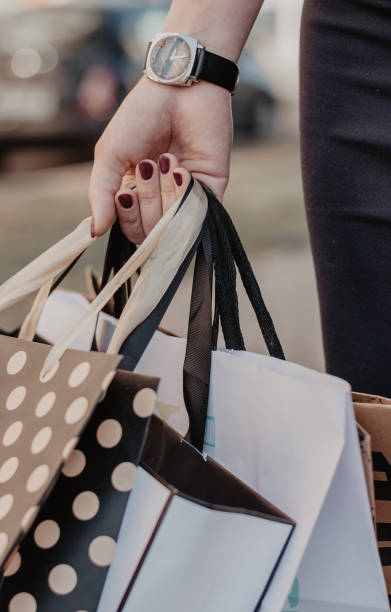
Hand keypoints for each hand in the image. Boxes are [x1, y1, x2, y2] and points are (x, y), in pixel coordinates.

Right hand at [89, 76, 232, 239]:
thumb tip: (94, 232)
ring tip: (168, 159)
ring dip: (166, 193)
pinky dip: (186, 195)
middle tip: (149, 165)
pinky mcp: (213, 190)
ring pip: (175, 226)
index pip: (132, 231)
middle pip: (153, 231)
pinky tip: (182, 170)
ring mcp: (188, 198)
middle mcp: (162, 201)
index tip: (125, 193)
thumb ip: (101, 194)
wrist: (180, 89)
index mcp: (137, 196)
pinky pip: (200, 216)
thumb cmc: (141, 117)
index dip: (128, 219)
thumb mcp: (110, 154)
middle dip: (147, 200)